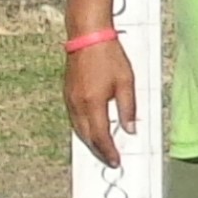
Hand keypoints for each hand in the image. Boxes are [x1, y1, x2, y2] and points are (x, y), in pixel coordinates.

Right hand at [65, 35, 138, 167]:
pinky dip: (83, 129)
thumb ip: (128, 108)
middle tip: (109, 161)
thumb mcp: (126, 82)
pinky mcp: (68, 93)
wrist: (87, 35)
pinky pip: (74, 119)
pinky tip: (91, 130)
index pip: (100, 136)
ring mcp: (70, 99)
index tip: (116, 161)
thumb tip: (130, 130)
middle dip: (98, 151)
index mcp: (93, 104)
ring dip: (89, 142)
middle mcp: (78, 105)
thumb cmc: (108, 56)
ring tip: (101, 149)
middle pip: (87, 137)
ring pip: (78, 129)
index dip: (108, 151)